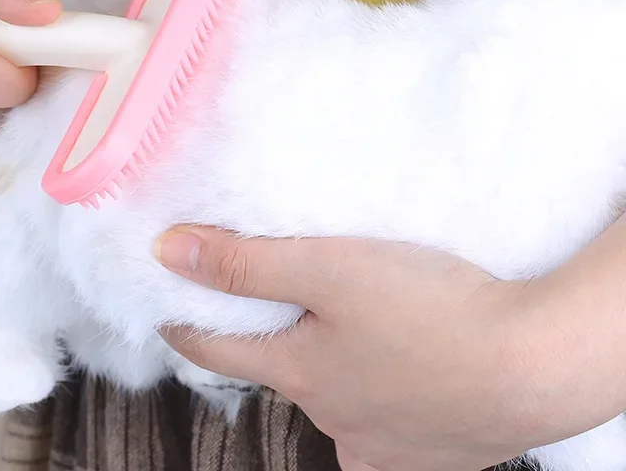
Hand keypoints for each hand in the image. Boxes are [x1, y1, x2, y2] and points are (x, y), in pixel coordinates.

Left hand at [155, 227, 596, 470]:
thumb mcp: (327, 269)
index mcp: (299, 373)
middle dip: (268, 343)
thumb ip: (246, 263)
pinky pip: (386, 430)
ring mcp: (383, 443)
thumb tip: (167, 251)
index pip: (217, 348)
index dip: (188, 324)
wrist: (533, 364)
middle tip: (270, 310)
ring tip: (344, 336)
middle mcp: (332, 418)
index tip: (171, 311)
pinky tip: (396, 381)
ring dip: (327, 371)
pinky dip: (378, 403)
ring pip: (334, 401)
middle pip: (281, 373)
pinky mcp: (432, 451)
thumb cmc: (429, 310)